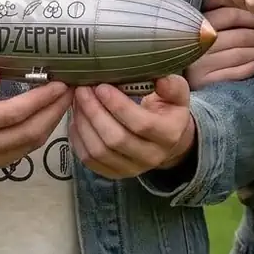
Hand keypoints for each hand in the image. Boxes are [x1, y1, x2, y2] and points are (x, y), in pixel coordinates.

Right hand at [0, 66, 71, 168]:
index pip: (13, 113)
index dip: (40, 99)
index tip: (59, 83)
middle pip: (29, 131)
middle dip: (55, 110)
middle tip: (71, 88)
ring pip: (31, 143)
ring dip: (53, 121)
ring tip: (66, 98)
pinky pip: (26, 149)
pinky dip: (44, 131)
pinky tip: (51, 113)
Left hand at [69, 76, 195, 179]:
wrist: (164, 139)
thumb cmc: (167, 109)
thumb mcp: (176, 95)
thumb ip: (172, 86)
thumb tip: (161, 79)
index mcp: (168, 135)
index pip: (141, 124)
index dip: (118, 105)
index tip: (101, 86)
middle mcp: (151, 157)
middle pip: (116, 139)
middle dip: (94, 112)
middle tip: (82, 90)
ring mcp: (131, 168)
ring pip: (99, 151)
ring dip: (83, 123)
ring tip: (77, 100)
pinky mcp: (114, 173)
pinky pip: (89, 160)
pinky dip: (78, 138)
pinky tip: (76, 118)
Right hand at [186, 0, 253, 88]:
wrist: (172, 74)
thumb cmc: (187, 40)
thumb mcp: (193, 18)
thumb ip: (210, 5)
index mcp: (195, 24)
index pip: (228, 16)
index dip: (248, 17)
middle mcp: (197, 44)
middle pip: (237, 37)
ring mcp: (200, 65)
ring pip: (238, 55)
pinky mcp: (205, 82)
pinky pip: (232, 74)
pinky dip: (248, 68)